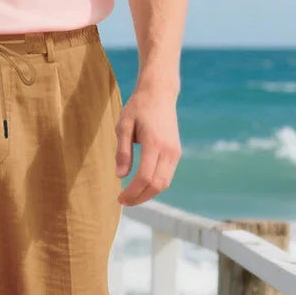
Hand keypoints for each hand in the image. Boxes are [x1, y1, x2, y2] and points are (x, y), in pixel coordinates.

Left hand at [115, 81, 181, 206]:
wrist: (160, 92)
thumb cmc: (138, 107)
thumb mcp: (124, 125)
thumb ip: (122, 151)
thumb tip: (120, 176)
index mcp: (154, 143)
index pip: (144, 177)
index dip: (132, 192)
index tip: (119, 199)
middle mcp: (168, 150)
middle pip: (156, 185)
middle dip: (139, 198)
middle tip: (123, 202)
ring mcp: (175, 152)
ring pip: (164, 184)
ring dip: (147, 195)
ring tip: (131, 197)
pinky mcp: (176, 153)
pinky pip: (167, 177)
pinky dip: (154, 186)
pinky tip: (141, 187)